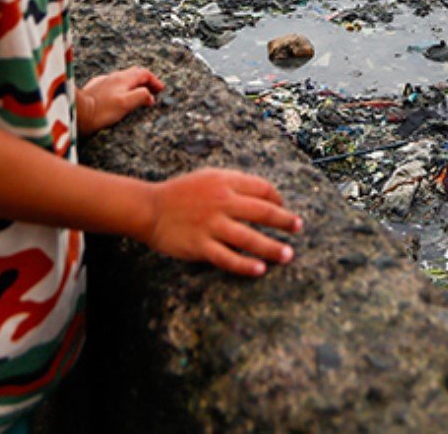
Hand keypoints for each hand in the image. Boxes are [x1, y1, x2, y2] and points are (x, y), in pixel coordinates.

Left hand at [78, 67, 163, 134]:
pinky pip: (112, 84)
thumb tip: (150, 95)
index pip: (144, 73)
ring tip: (137, 94)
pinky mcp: (95, 88)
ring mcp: (104, 81)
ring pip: (123, 78)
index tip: (160, 89)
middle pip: (134, 74)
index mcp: (124, 78)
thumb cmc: (101, 110)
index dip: (155, 81)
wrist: (78, 112)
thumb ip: (141, 96)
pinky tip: (118, 95)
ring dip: (133, 84)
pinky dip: (121, 88)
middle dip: (145, 81)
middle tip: (152, 90)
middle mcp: (114, 76)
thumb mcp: (126, 104)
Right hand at [140, 169, 302, 276]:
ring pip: (249, 237)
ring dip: (272, 247)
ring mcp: (211, 225)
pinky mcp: (200, 245)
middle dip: (284, 221)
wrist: (149, 208)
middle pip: (262, 211)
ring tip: (288, 255)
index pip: (262, 188)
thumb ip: (235, 184)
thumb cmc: (181, 193)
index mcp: (225, 182)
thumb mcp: (209, 177)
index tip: (283, 209)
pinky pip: (228, 257)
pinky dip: (245, 265)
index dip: (277, 199)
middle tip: (298, 228)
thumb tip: (264, 195)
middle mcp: (221, 202)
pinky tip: (260, 270)